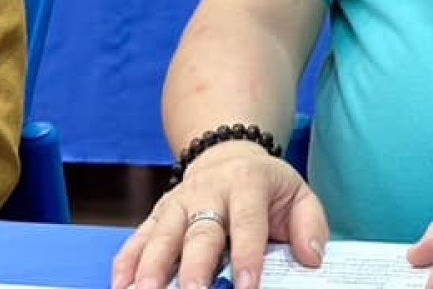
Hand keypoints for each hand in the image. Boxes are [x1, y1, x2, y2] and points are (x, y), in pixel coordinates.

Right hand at [113, 142, 329, 288]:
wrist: (227, 155)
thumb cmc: (266, 187)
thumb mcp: (297, 194)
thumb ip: (310, 225)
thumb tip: (311, 259)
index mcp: (247, 185)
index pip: (247, 222)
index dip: (247, 255)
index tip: (248, 287)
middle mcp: (208, 193)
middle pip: (199, 233)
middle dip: (194, 268)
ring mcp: (177, 204)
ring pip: (161, 237)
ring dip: (151, 268)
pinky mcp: (156, 216)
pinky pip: (136, 240)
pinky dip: (126, 265)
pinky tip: (121, 287)